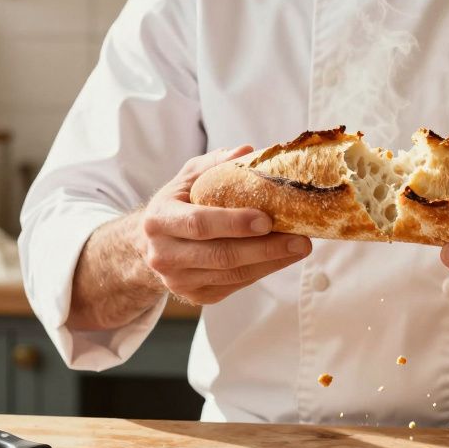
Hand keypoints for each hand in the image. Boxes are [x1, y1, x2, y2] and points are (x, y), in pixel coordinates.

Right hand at [138, 146, 311, 304]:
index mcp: (159, 220)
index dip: (234, 223)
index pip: (199, 224)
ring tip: (299, 248)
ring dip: (270, 262)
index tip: (267, 219)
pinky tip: (281, 258)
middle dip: (265, 249)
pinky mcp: (195, 296)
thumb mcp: (185, 180)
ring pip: (232, 275)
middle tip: (299, 239)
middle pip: (221, 256)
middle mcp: (164, 255)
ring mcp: (179, 280)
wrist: (149, 247)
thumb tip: (247, 151)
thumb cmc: (175, 206)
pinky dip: (261, 271)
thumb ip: (213, 165)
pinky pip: (234, 286)